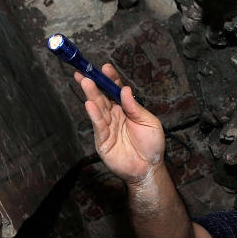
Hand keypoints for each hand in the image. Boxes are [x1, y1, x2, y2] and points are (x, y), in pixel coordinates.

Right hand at [76, 64, 164, 183]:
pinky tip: (89, 104)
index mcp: (126, 109)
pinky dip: (94, 114)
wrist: (149, 169)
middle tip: (86, 72)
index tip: (105, 68)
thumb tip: (125, 90)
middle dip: (94, 84)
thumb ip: (135, 107)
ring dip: (91, 95)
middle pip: (102, 97)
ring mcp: (108, 127)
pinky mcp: (103, 140)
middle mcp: (115, 116)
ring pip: (98, 108)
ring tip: (85, 82)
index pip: (115, 91)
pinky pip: (98, 125)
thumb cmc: (151, 145)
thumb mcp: (149, 122)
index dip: (110, 79)